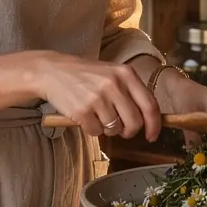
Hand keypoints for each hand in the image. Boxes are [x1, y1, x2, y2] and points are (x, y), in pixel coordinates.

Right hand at [37, 52, 161, 141]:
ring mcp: (98, 98)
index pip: (150, 105)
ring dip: (108, 129)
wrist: (52, 71)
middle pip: (134, 122)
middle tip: (120, 129)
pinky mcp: (82, 111)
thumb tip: (149, 119)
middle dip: (129, 131)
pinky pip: (96, 132)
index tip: (152, 135)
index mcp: (126, 74)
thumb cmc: (85, 75)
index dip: (154, 124)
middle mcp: (114, 85)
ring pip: (115, 129)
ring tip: (97, 114)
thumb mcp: (112, 74)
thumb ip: (130, 92)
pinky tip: (85, 115)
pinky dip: (92, 129)